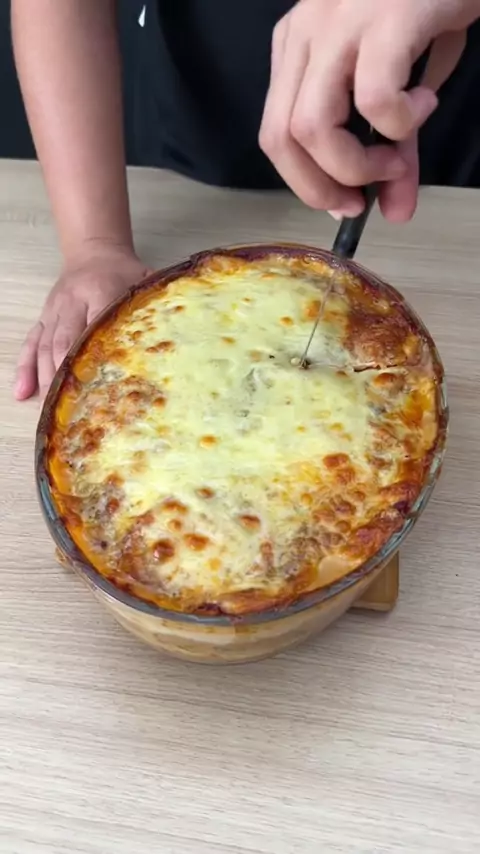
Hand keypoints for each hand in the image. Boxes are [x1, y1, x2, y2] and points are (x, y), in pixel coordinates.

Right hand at [15, 245, 150, 400]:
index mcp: (101, 290)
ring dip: (46, 378)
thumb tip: (182, 331)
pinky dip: (25, 368)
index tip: (99, 384)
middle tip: (71, 408)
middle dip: (66, 376)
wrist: (94, 250)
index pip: (96, 324)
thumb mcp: (144, 281)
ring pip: (46, 346)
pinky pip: (31, 343)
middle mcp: (73, 301)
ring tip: (49, 410)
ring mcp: (55, 310)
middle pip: (65, 341)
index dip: (94, 354)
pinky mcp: (44, 317)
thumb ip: (156, 303)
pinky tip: (23, 392)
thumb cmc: (125, 272)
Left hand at [260, 0, 475, 221]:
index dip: (305, 183)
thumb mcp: (404, 86)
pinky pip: (373, 98)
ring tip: (397, 157)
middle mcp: (306, 32)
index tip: (346, 204)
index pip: (275, 134)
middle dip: (319, 188)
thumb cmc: (431, 7)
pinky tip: (425, 103)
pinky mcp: (384, 16)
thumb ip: (393, 149)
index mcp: (298, 45)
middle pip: (279, 138)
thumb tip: (396, 214)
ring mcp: (339, 21)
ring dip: (356, 166)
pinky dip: (400, 122)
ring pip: (311, 126)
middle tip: (361, 200)